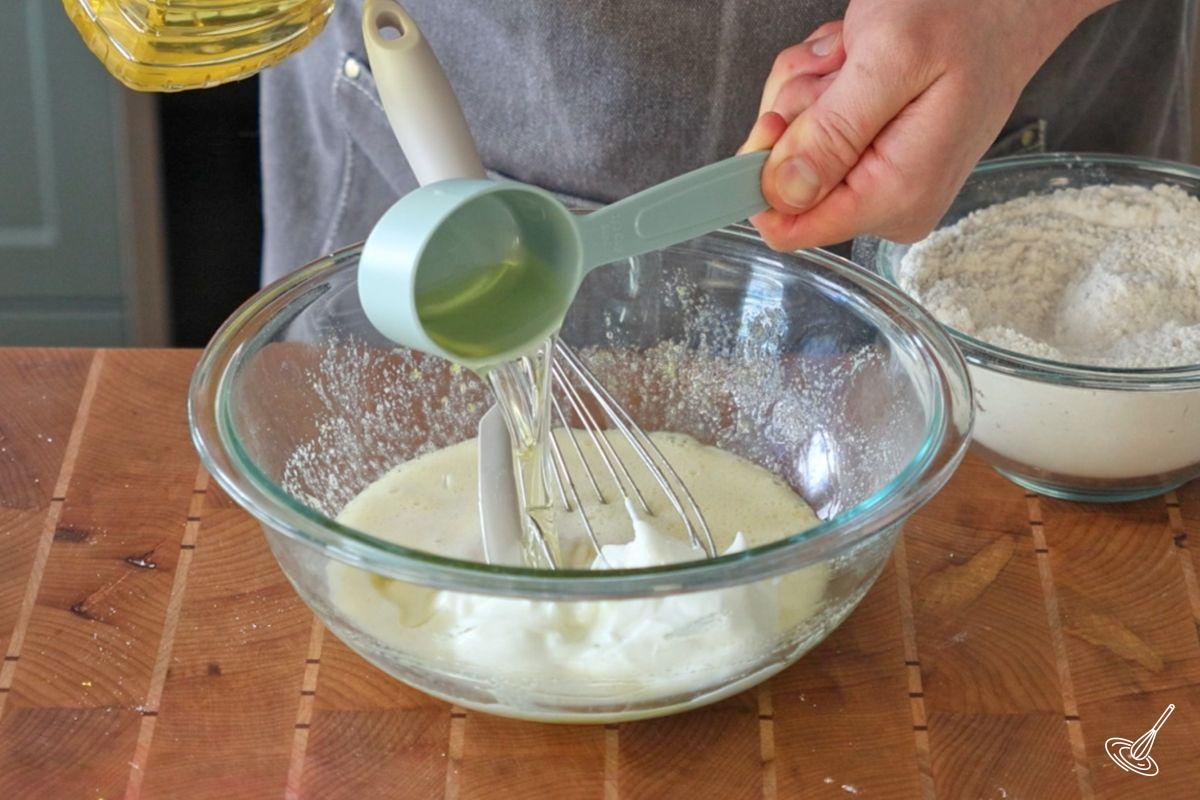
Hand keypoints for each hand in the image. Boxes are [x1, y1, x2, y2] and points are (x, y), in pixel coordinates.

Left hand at [740, 0, 1111, 249]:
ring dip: (810, 88)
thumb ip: (833, 133)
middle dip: (797, 111)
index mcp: (895, 195)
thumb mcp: (891, 60)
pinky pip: (810, 127)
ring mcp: (879, 180)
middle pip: (782, 180)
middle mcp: (888, 203)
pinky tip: (856, 60)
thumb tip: (780, 193)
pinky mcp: (872, 158)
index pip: (788, 226)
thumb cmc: (966, 14)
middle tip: (842, 68)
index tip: (785, 115)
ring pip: (790, 145)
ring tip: (857, 57)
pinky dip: (820, 84)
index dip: (765, 169)